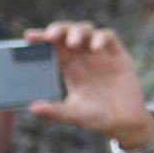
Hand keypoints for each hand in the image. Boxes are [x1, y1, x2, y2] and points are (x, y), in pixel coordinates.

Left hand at [24, 21, 153, 148]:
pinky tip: (95, 48)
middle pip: (68, 33)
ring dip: (78, 32)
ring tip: (73, 43)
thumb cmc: (97, 118)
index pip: (53, 47)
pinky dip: (101, 38)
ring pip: (87, 30)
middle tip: (50, 36)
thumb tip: (32, 108)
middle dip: (59, 29)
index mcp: (69, 69)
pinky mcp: (118, 55)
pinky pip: (109, 37)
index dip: (42, 38)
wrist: (124, 122)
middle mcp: (83, 58)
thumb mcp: (73, 115)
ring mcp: (101, 54)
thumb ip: (55, 111)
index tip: (29, 36)